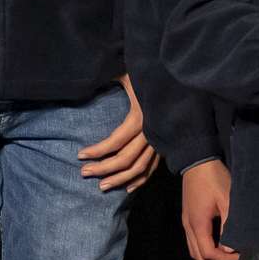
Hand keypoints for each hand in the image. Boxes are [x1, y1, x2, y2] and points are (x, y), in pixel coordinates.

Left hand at [77, 77, 161, 192]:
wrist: (178, 74)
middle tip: (84, 172)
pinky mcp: (165, 143)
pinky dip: (141, 179)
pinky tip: (128, 188)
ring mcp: (161, 139)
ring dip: (121, 179)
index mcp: (142, 116)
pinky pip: (153, 167)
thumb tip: (87, 77)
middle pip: (127, 160)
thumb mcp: (126, 72)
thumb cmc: (150, 71)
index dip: (97, 151)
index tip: (80, 155)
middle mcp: (152, 131)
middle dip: (104, 169)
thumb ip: (109, 76)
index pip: (116, 142)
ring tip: (102, 186)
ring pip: (141, 167)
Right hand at [179, 158, 238, 259]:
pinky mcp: (188, 217)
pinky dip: (206, 246)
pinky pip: (194, 240)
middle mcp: (188, 226)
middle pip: (199, 257)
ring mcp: (186, 222)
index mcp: (198, 223)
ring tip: (229, 251)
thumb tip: (231, 249)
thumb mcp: (227, 201)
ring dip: (211, 255)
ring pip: (194, 250)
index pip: (208, 253)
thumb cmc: (214, 178)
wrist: (197, 162)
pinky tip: (220, 241)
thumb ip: (229, 226)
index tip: (240, 255)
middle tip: (236, 256)